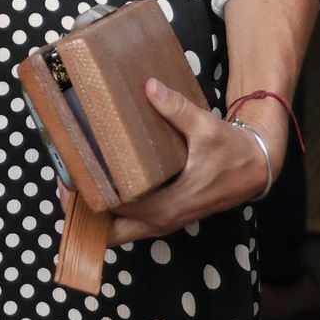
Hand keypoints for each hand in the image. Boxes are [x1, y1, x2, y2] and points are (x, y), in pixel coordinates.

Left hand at [58, 78, 275, 247]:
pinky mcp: (166, 213)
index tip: (68, 175)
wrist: (255, 168)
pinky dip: (112, 210)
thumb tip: (150, 87)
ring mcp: (164, 220)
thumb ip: (177, 109)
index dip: (88, 196)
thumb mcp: (205, 127)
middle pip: (112, 232)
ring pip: (120, 230)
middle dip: (85, 213)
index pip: (116, 210)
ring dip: (97, 213)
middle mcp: (162, 220)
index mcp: (167, 205)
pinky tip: (99, 183)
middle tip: (65, 182)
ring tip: (75, 182)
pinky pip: (131, 221)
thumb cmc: (230, 151)